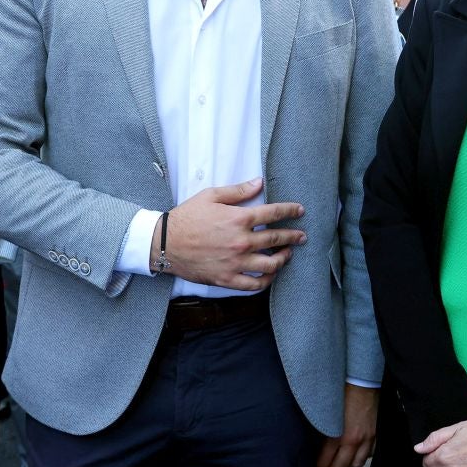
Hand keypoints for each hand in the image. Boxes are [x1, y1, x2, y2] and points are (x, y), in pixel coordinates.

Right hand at [159, 178, 305, 290]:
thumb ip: (238, 191)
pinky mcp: (227, 279)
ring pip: (270, 264)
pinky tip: (270, 275)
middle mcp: (241, 242)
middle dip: (293, 237)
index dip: (290, 211)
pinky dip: (266, 281)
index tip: (300, 211)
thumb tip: (259, 182)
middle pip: (276, 239)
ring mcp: (235, 263)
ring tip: (288, 255)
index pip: (273, 213)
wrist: (165, 243)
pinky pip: (254, 285)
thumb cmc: (187, 217)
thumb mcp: (211, 196)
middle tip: (302, 236)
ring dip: (283, 259)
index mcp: (239, 219)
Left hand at [316, 385, 378, 466]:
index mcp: (340, 435)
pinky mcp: (376, 433)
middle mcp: (354, 440)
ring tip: (340, 464)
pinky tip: (356, 453)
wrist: (363, 381)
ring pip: (357, 464)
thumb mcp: (327, 412)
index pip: (326, 460)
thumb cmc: (343, 391)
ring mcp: (368, 438)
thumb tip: (317, 441)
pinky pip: (370, 453)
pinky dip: (362, 456)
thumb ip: (324, 428)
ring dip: (347, 466)